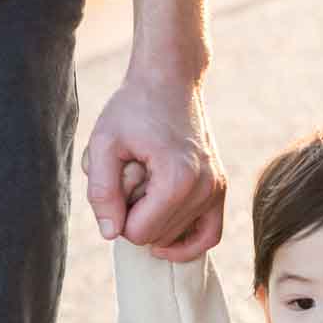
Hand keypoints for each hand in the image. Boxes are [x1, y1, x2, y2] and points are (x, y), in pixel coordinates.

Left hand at [84, 73, 225, 259]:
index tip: (115, 183)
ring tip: (146, 183)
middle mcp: (205, 188)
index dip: (117, 215)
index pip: (138, 234)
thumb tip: (111, 234)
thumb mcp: (103, 143)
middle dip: (135, 216)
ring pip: (177, 238)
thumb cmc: (133, 108)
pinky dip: (187, 243)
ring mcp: (217, 189)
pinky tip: (164, 241)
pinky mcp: (221, 187)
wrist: (170, 79)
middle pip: (157, 238)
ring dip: (154, 218)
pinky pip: (209, 235)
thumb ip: (101, 192)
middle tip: (131, 178)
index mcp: (177, 180)